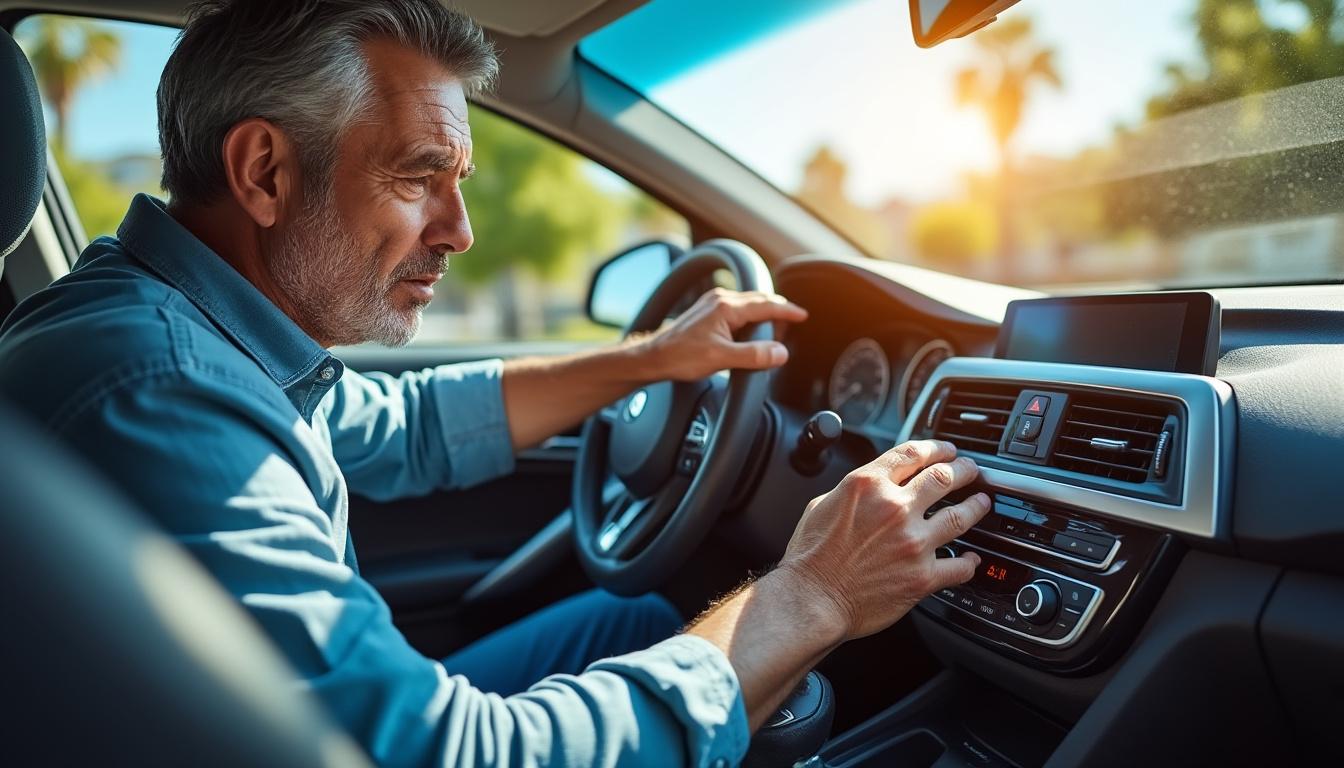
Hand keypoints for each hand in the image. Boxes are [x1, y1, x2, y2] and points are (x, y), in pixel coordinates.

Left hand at [639, 288, 807, 380]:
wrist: (653, 357)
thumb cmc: (680, 356)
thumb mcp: (721, 359)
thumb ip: (754, 356)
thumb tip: (780, 353)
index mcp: (726, 307)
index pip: (767, 305)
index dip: (787, 311)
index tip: (802, 316)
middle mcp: (720, 299)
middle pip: (759, 301)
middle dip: (777, 312)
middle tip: (790, 327)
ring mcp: (712, 304)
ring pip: (748, 305)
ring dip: (763, 316)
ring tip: (771, 335)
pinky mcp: (707, 312)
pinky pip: (737, 310)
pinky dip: (750, 319)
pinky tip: (749, 334)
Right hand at [777, 440, 990, 640]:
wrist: (812, 599)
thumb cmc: (810, 558)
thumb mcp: (822, 504)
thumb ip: (854, 491)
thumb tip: (872, 487)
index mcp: (868, 485)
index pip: (913, 454)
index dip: (937, 448)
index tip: (947, 450)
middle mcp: (895, 508)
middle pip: (944, 477)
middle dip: (964, 470)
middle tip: (971, 471)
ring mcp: (913, 542)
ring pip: (961, 515)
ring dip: (976, 506)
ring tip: (982, 503)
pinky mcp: (922, 577)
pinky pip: (959, 566)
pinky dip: (969, 562)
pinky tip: (971, 559)